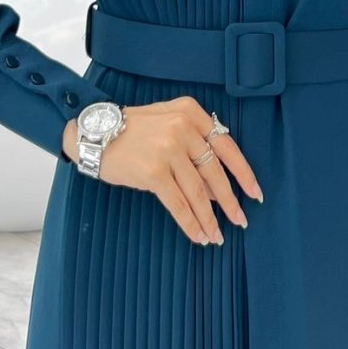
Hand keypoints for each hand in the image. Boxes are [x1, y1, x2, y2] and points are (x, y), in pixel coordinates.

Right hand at [63, 98, 262, 246]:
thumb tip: (217, 187)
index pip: (227, 145)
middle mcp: (183, 127)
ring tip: (216, 236)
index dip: (243, 173)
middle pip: (214, 172)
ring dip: (209, 218)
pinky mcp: (154, 171)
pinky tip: (198, 235)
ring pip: (198, 192)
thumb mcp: (167, 122)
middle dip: (229, 201)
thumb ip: (193, 144)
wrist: (92, 133)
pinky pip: (179, 203)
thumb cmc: (131, 131)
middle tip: (240, 220)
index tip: (255, 193)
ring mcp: (168, 149)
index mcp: (190, 112)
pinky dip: (190, 222)